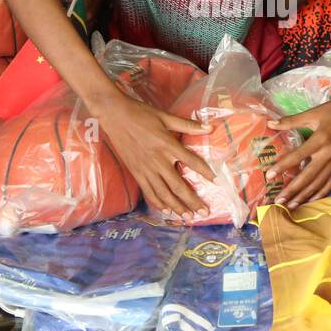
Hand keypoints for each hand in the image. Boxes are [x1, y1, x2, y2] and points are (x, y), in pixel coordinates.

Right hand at [92, 92, 212, 218]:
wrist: (115, 115)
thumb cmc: (141, 114)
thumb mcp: (165, 116)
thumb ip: (188, 125)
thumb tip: (210, 128)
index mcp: (168, 145)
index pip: (192, 162)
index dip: (205, 172)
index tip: (215, 181)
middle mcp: (158, 161)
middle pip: (179, 186)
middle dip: (193, 201)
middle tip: (204, 212)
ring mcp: (146, 169)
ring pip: (164, 193)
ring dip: (178, 207)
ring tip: (188, 217)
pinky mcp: (136, 173)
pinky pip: (149, 192)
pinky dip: (159, 203)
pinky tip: (167, 210)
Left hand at [265, 86, 330, 206]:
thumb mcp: (312, 113)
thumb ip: (290, 121)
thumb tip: (270, 124)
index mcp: (320, 139)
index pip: (297, 156)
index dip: (282, 166)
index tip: (269, 175)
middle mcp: (329, 153)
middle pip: (308, 176)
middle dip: (292, 190)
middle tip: (278, 201)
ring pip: (319, 183)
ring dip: (304, 196)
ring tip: (290, 206)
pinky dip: (320, 193)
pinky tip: (310, 200)